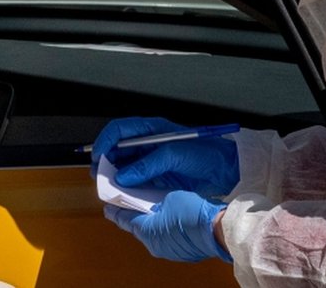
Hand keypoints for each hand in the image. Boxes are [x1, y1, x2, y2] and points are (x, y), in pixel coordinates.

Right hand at [91, 117, 238, 198]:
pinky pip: (134, 181)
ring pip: (123, 167)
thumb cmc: (207, 154)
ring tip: (109, 187)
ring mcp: (151, 161)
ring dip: (114, 176)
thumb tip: (124, 176)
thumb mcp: (177, 155)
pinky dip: (126, 188)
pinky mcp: (156, 177)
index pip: (119, 130)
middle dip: (105, 161)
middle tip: (100, 177)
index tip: (98, 157)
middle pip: (116, 149)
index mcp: (151, 130)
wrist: (227, 170)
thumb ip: (149, 164)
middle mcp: (147, 143)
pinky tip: (124, 194)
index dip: (105, 142)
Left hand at [105, 191, 231, 262]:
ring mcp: (169, 250)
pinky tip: (167, 216)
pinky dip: (162, 227)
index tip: (108, 206)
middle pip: (138, 227)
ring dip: (149, 220)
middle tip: (127, 202)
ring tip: (149, 207)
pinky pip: (166, 237)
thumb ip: (154, 201)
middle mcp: (155, 245)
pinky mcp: (181, 251)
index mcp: (147, 232)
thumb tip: (154, 204)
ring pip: (152, 232)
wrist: (218, 230)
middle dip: (132, 214)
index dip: (115, 210)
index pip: (125, 219)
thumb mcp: (169, 198)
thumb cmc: (194, 214)